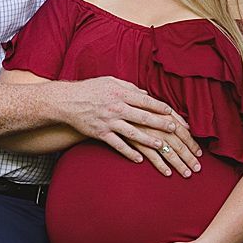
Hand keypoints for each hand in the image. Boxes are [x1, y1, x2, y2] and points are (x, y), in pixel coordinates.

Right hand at [60, 77, 202, 174]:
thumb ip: (129, 88)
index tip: (173, 113)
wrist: (67, 101)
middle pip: (144, 117)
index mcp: (121, 93)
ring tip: (162, 146)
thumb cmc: (90, 89)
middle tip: (175, 130)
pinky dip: (129, 153)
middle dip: (161, 124)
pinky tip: (140, 160)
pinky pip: (117, 145)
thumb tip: (146, 94)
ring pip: (133, 133)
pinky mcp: (100, 133)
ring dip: (149, 140)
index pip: (146, 101)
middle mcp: (116, 108)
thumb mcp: (110, 82)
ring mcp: (109, 122)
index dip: (160, 107)